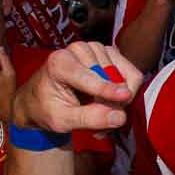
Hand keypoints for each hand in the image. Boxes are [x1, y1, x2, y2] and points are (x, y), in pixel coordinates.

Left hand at [9, 41, 139, 135]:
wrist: (42, 100)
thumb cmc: (47, 109)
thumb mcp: (61, 121)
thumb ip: (89, 118)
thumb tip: (120, 117)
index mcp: (60, 62)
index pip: (91, 77)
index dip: (108, 89)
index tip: (125, 97)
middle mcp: (79, 50)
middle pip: (113, 76)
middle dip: (113, 103)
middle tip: (101, 124)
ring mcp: (96, 49)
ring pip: (126, 76)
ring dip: (119, 101)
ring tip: (101, 114)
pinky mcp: (109, 54)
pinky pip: (131, 75)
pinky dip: (124, 94)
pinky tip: (109, 103)